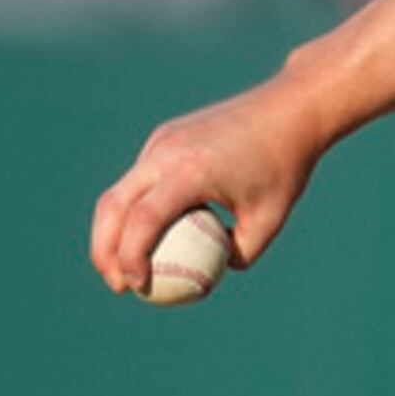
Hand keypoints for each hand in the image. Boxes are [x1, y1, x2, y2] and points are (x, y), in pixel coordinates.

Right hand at [88, 77, 328, 297]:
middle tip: (117, 284)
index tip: (136, 286)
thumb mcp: (271, 218)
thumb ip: (241, 253)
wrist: (289, 109)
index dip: (131, 257)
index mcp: (190, 171)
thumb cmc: (285, 167)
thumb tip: (209, 275)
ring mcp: (160, 141)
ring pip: (120, 190)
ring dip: (113, 230)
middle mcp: (165, 152)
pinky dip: (136, 207)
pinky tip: (151, 234)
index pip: (144, 220)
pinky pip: (141, 177)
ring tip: (125, 265)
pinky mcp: (163, 136)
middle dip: (104, 249)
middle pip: (113, 206)